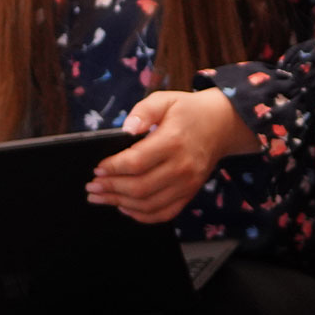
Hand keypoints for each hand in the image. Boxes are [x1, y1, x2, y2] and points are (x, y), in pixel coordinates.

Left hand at [86, 87, 254, 224]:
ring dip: (120, 203)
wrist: (222, 124)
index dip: (112, 168)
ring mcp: (188, 183)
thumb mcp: (165, 100)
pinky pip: (165, 213)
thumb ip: (143, 111)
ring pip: (149, 204)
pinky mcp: (190, 193)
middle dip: (110, 189)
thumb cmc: (188, 111)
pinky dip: (142, 215)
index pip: (136, 162)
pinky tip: (125, 207)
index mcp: (172, 142)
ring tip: (101, 198)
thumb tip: (126, 129)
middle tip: (91, 187)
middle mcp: (182, 166)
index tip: (96, 169)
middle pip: (140, 187)